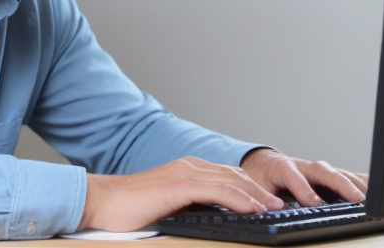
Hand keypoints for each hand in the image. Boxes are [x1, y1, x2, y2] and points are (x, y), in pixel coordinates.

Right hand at [78, 157, 283, 231]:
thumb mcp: (168, 206)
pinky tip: (252, 209)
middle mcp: (188, 166)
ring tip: (274, 208)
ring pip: (230, 181)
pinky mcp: (178, 185)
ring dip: (256, 195)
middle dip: (260, 190)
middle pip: (234, 176)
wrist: (102, 201)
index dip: (251, 188)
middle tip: (281, 205)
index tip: (269, 202)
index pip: (227, 176)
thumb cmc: (128, 209)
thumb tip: (213, 217)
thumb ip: (189, 206)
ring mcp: (183, 173)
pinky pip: (217, 191)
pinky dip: (239, 199)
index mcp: (186, 170)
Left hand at [239, 148, 367, 206]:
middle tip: (356, 199)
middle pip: (324, 171)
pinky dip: (362, 182)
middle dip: (340, 184)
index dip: (304, 189)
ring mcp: (318, 169)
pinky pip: (347, 176)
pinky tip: (376, 188)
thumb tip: (274, 211)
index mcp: (283, 167)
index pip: (294, 176)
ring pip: (338, 173)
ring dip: (355, 184)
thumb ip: (265, 198)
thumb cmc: (261, 177)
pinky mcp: (328, 175)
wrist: (265, 164)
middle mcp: (304, 166)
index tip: (314, 203)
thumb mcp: (257, 188)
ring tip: (371, 198)